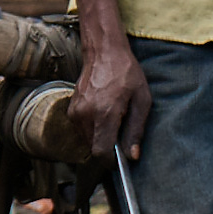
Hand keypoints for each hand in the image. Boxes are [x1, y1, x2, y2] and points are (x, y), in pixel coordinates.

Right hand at [71, 31, 150, 161]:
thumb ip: (136, 130)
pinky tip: (103, 113)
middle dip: (107, 148)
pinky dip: (93, 129)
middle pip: (93, 149)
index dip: (111, 161)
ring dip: (99, 138)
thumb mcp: (141, 100)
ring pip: (87, 140)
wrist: (104, 52)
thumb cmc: (126, 73)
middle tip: (120, 134)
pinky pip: (82, 130)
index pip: (101, 152)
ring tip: (112, 120)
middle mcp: (86, 115)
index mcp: (104, 113)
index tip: (120, 159)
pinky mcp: (71, 110)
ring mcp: (75, 112)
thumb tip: (132, 156)